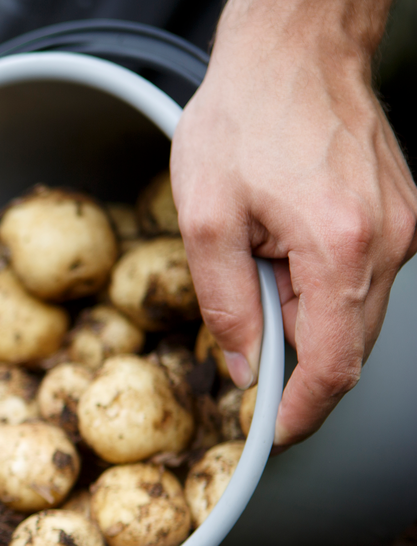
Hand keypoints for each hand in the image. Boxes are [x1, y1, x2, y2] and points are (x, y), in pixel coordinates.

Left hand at [170, 0, 416, 448]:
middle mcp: (390, 243)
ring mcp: (404, 228)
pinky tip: (283, 250)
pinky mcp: (401, 215)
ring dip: (303, 318)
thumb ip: (224, 305)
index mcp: (341, 248)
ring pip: (354, 314)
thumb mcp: (205, 221)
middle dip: (294, 366)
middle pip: (347, 347)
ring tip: (257, 266)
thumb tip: (244, 369)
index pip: (331, 366)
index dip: (300, 413)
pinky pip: (360, 278)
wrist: (294, 51)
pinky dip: (320, 286)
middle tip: (244, 363)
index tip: (271, 436)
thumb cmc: (245, 119)